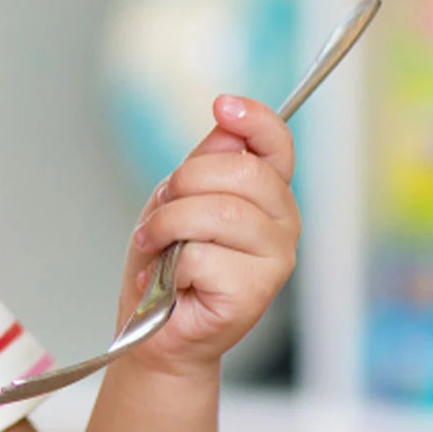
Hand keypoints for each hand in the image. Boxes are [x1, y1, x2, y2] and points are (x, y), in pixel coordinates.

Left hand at [115, 94, 299, 376]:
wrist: (151, 327)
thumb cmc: (164, 263)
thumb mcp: (176, 199)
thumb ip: (205, 163)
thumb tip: (226, 124)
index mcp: (266, 194)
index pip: (277, 145)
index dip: (255, 119)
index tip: (223, 104)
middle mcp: (281, 224)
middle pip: (241, 172)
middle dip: (184, 183)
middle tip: (162, 211)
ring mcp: (275, 259)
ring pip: (218, 213)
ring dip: (168, 226)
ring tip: (156, 247)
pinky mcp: (256, 292)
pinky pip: (203, 256)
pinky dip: (169, 268)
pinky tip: (168, 283)